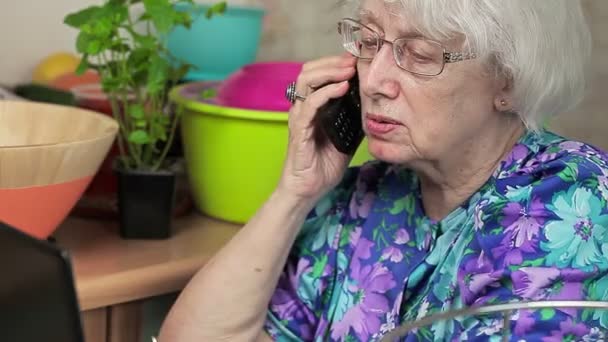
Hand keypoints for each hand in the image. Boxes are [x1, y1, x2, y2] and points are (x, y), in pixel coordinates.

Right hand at [277, 53, 357, 201]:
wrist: (308, 190)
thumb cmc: (323, 167)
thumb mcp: (346, 139)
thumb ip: (354, 121)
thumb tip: (374, 108)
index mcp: (312, 108)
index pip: (318, 75)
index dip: (335, 63)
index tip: (357, 59)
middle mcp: (302, 108)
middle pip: (309, 71)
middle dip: (333, 61)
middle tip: (354, 60)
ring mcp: (299, 118)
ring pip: (307, 81)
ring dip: (330, 71)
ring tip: (349, 69)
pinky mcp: (299, 130)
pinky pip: (310, 104)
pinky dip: (327, 92)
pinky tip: (342, 87)